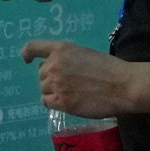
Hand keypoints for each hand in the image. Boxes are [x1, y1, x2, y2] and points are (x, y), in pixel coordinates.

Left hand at [23, 36, 138, 117]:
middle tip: (68, 82)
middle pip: (41, 74)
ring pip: (43, 89)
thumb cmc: (108, 68)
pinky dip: (52, 102)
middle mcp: (54, 65)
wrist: (123, 86)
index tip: (26, 59)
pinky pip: (46, 102)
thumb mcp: (84, 54)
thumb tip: (52, 69)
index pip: (34, 48)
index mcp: (61, 49)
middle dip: (50, 77)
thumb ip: (66, 59)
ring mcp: (57, 84)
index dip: (27, 53)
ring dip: (52, 91)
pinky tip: (64, 102)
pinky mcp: (61, 102)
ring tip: (71, 92)